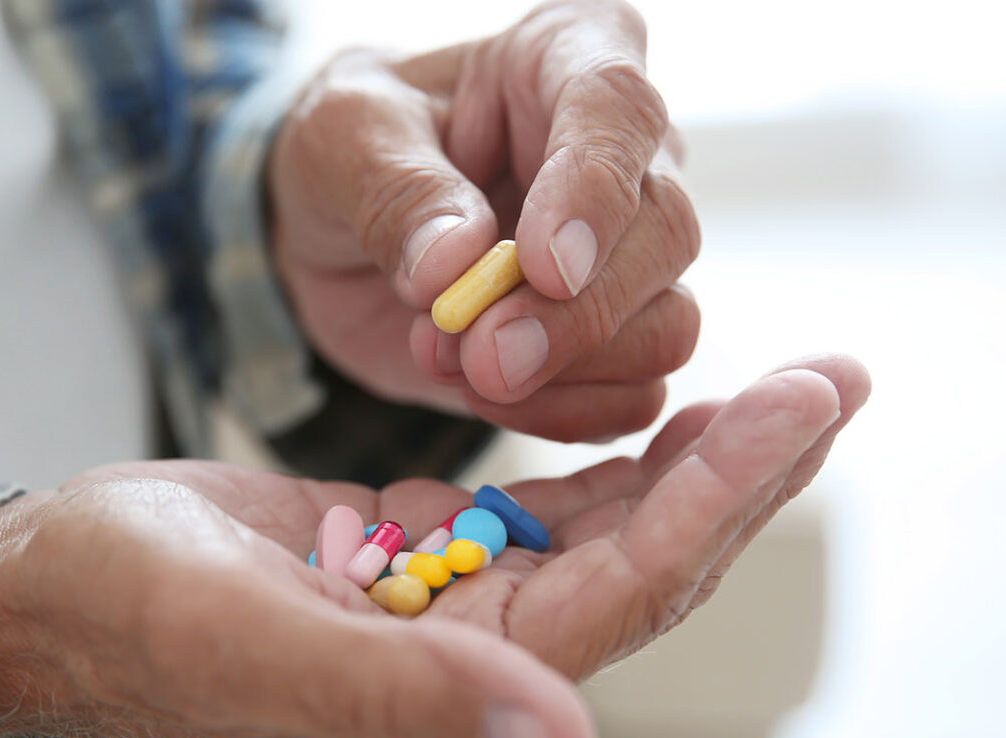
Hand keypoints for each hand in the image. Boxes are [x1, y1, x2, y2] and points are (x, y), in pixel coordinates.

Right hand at [0, 356, 868, 737]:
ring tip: (780, 391)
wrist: (57, 589)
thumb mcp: (254, 641)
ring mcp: (453, 618)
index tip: (805, 403)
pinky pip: (544, 518)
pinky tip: (659, 422)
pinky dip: (609, 468)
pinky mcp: (423, 568)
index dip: (722, 501)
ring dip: (694, 467)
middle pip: (644, 566)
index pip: (625, 594)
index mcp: (452, 702)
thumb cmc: (133, 611)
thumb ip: (405, 695)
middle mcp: (475, 671)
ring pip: (607, 539)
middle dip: (741, 474)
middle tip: (835, 379)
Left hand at [268, 0, 698, 441]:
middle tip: (480, 355)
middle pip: (666, 234)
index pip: (619, 109)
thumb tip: (456, 265)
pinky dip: (559, 413)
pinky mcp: (615, 339)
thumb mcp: (341, 139)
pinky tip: (482, 393)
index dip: (593, 192)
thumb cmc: (351, 149)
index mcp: (568, 57)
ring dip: (561, 372)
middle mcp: (628, 154)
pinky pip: (634, 396)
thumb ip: (396, 192)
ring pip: (666, 326)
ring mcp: (633, 253)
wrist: (339, 233)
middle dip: (574, 316)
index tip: (545, 267)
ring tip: (452, 359)